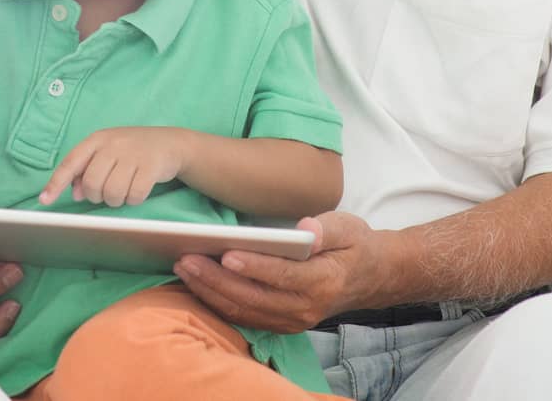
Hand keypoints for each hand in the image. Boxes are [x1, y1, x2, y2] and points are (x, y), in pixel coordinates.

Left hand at [39, 126, 184, 206]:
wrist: (170, 143)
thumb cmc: (132, 150)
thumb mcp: (108, 153)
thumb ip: (87, 170)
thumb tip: (74, 193)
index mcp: (97, 139)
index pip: (71, 163)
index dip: (56, 183)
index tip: (44, 201)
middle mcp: (113, 144)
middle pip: (91, 184)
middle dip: (97, 196)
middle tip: (107, 192)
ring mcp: (132, 154)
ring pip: (112, 193)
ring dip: (116, 200)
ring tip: (123, 191)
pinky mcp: (151, 166)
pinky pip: (134, 195)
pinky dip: (134, 199)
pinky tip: (138, 190)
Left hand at [174, 211, 386, 332]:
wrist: (368, 278)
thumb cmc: (353, 246)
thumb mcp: (349, 228)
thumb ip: (327, 228)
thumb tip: (306, 230)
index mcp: (323, 281)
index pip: (283, 276)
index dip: (254, 267)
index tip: (226, 254)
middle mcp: (305, 308)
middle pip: (254, 297)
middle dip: (216, 279)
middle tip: (186, 259)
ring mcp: (292, 321)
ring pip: (244, 311)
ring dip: (210, 292)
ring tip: (183, 268)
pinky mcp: (280, 323)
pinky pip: (244, 317)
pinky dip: (217, 303)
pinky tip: (195, 284)